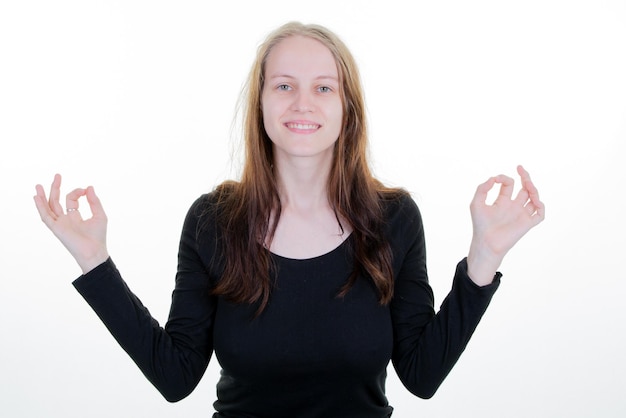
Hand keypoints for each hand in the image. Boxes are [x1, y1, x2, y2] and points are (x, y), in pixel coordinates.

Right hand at [34, 174, 108, 273]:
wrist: (94, 251)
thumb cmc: (98, 236)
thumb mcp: (99, 215)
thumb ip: (94, 201)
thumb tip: (89, 187)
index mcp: (75, 217)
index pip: (71, 199)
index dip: (77, 192)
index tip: (86, 190)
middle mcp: (65, 219)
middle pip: (56, 201)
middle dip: (56, 188)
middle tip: (57, 175)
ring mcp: (59, 224)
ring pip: (48, 208)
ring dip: (43, 196)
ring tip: (38, 185)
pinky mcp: (56, 228)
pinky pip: (45, 216)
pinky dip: (40, 207)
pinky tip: (36, 197)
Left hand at [467, 165, 544, 285]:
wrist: (486, 242)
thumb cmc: (480, 225)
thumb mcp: (476, 203)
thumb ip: (482, 189)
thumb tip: (493, 178)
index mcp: (502, 201)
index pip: (509, 185)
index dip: (504, 178)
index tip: (497, 179)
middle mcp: (513, 206)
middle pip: (525, 188)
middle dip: (525, 177)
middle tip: (520, 168)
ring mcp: (521, 214)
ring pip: (534, 198)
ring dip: (533, 189)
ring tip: (527, 184)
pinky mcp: (527, 224)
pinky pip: (540, 214)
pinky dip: (540, 206)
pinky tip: (534, 200)